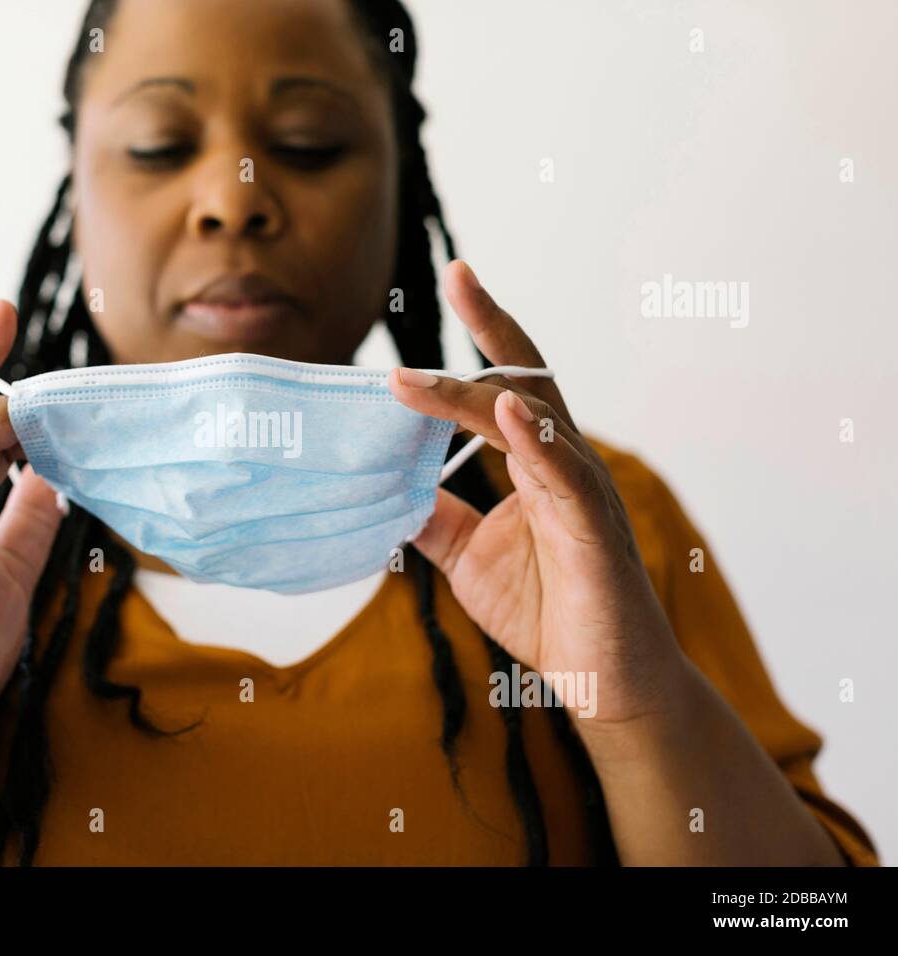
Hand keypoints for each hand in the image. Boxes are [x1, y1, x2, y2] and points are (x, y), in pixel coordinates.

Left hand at [389, 261, 685, 734]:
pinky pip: (567, 477)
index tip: (455, 279)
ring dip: (473, 395)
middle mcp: (564, 465)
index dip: (482, 334)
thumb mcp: (468, 558)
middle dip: (491, 325)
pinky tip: (508, 415)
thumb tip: (383, 486)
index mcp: (536, 464)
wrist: (602, 681)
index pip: (505, 386)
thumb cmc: (549, 613)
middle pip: (527, 380)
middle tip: (455, 274)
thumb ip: (434, 516)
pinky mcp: (595, 532)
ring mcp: (583, 494)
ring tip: (413, 379)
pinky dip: (536, 442)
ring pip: (535, 422)